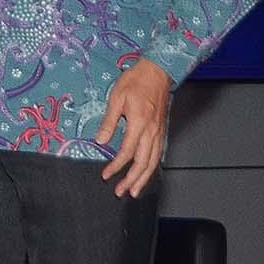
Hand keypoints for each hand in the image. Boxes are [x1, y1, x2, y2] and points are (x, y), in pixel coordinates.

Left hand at [96, 60, 172, 197]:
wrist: (159, 71)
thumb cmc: (137, 81)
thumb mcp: (117, 97)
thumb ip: (109, 121)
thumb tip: (101, 140)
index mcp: (139, 123)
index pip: (127, 152)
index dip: (116, 166)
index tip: (106, 175)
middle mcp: (151, 131)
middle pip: (143, 163)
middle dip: (132, 180)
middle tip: (121, 192)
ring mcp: (159, 132)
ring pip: (154, 162)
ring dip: (144, 179)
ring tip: (134, 191)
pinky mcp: (162, 130)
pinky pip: (159, 154)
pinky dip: (153, 167)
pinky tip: (147, 173)